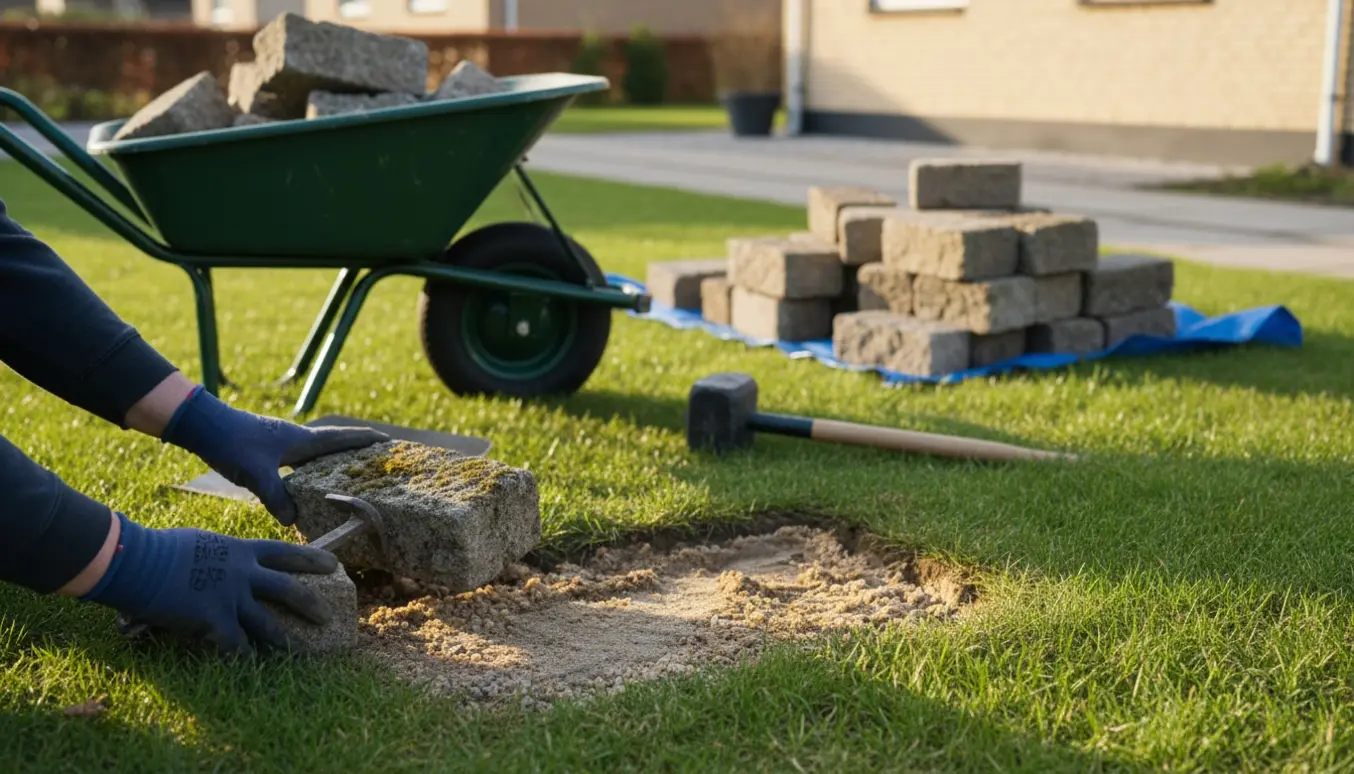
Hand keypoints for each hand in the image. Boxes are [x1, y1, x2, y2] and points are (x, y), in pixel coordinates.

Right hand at [82, 512, 338, 655]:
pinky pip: (237, 646)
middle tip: (328, 616)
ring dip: (287, 641)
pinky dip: (245, 659)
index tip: (334, 563)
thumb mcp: (202, 544)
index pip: (286, 553)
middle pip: (288, 589)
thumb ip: (222, 556)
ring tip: (304, 653)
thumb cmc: (161, 549)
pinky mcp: (215, 620)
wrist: (138, 560)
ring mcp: (231, 597)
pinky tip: (254, 670)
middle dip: (311, 603)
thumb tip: (226, 562)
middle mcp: (243, 573)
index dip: (312, 559)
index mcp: (241, 550)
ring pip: (269, 624)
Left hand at [160, 385, 387, 525]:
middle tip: (375, 462)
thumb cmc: (232, 443)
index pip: (342, 438)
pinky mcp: (269, 449)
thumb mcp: (256, 474)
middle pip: (335, 444)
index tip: (389, 442)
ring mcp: (283, 443)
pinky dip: (311, 470)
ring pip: (316, 453)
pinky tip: (307, 484)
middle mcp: (297, 438)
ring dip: (333, 461)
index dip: (366, 440)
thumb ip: (276, 497)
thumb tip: (292, 521)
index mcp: (302, 440)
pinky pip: (300, 461)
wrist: (203, 426)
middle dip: (356, 451)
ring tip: (347, 475)